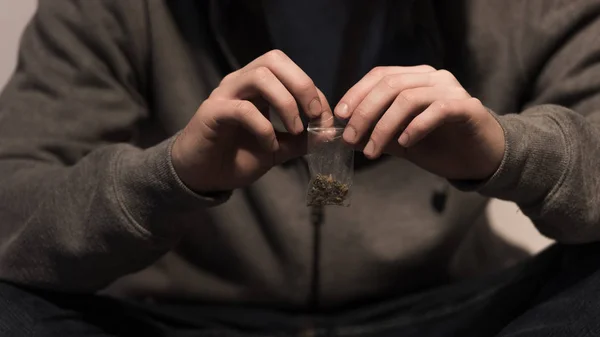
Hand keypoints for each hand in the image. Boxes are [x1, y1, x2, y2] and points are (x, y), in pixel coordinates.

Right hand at [172, 50, 327, 191]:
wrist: (202, 176)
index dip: (313, 91)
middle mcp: (240, 83)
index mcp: (257, 87)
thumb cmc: (237, 158)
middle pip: (274, 60)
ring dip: (286, 102)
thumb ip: (301, 140)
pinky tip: (270, 147)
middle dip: (302, 84)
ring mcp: (225, 95)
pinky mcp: (212, 113)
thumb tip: (329, 133)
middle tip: (314, 114)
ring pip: (260, 76)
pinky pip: (242, 109)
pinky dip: (264, 127)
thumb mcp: (277, 149)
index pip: (290, 71)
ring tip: (295, 129)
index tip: (325, 119)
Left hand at [334, 66, 504, 180]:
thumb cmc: (439, 146)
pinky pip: (436, 110)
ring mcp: (451, 90)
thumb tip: (345, 136)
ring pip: (408, 98)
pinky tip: (405, 144)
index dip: (356, 93)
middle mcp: (432, 78)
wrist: (479, 159)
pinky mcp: (467, 107)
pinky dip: (416, 126)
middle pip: (390, 85)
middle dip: (365, 112)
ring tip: (373, 151)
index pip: (380, 75)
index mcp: (415, 79)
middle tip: (351, 138)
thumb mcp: (400, 141)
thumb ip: (376, 134)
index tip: (340, 116)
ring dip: (384, 126)